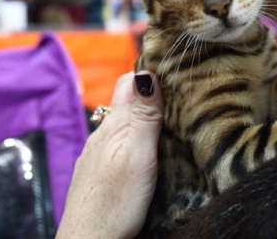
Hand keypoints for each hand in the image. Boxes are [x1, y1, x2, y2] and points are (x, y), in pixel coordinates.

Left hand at [57, 71, 163, 238]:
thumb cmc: (115, 204)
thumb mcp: (138, 155)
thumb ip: (144, 116)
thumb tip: (146, 72)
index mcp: (113, 126)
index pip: (128, 82)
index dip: (148, 73)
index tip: (175, 73)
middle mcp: (101, 136)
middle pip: (126, 103)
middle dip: (150, 96)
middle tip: (180, 98)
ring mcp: (96, 156)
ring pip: (121, 126)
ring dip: (142, 120)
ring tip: (168, 125)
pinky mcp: (97, 174)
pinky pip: (117, 147)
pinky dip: (133, 142)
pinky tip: (146, 154)